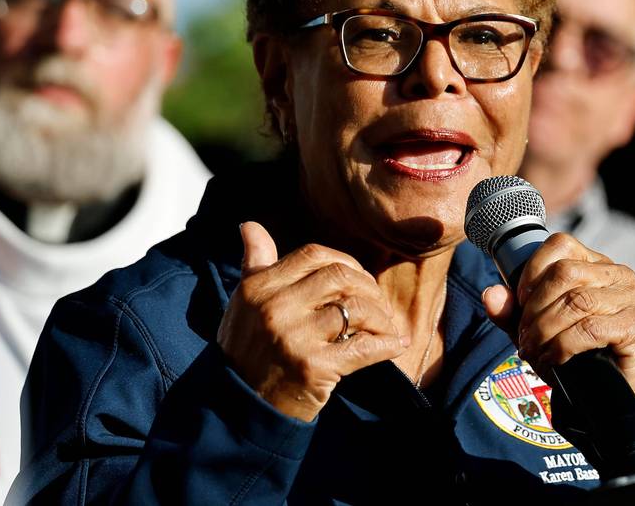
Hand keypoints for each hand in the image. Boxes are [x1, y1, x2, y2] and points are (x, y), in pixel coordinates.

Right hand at [217, 221, 406, 420]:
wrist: (239, 409)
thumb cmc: (247, 352)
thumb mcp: (243, 305)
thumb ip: (255, 264)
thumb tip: (251, 225)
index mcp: (258, 288)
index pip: (313, 255)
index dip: (345, 262)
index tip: (356, 280)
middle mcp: (274, 308)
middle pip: (340, 276)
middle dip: (368, 287)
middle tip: (376, 305)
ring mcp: (294, 338)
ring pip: (357, 309)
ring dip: (381, 318)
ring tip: (385, 327)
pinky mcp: (314, 367)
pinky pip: (364, 347)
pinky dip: (386, 344)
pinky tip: (395, 345)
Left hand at [482, 233, 634, 394]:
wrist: (608, 388)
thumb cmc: (574, 350)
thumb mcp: (536, 327)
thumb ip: (511, 311)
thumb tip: (490, 295)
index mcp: (594, 263)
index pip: (560, 244)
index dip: (532, 271)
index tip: (519, 301)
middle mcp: (617, 274)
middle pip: (565, 273)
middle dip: (535, 307)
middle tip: (525, 336)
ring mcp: (631, 298)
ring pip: (576, 301)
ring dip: (546, 330)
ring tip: (534, 350)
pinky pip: (590, 329)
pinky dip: (563, 346)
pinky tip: (554, 359)